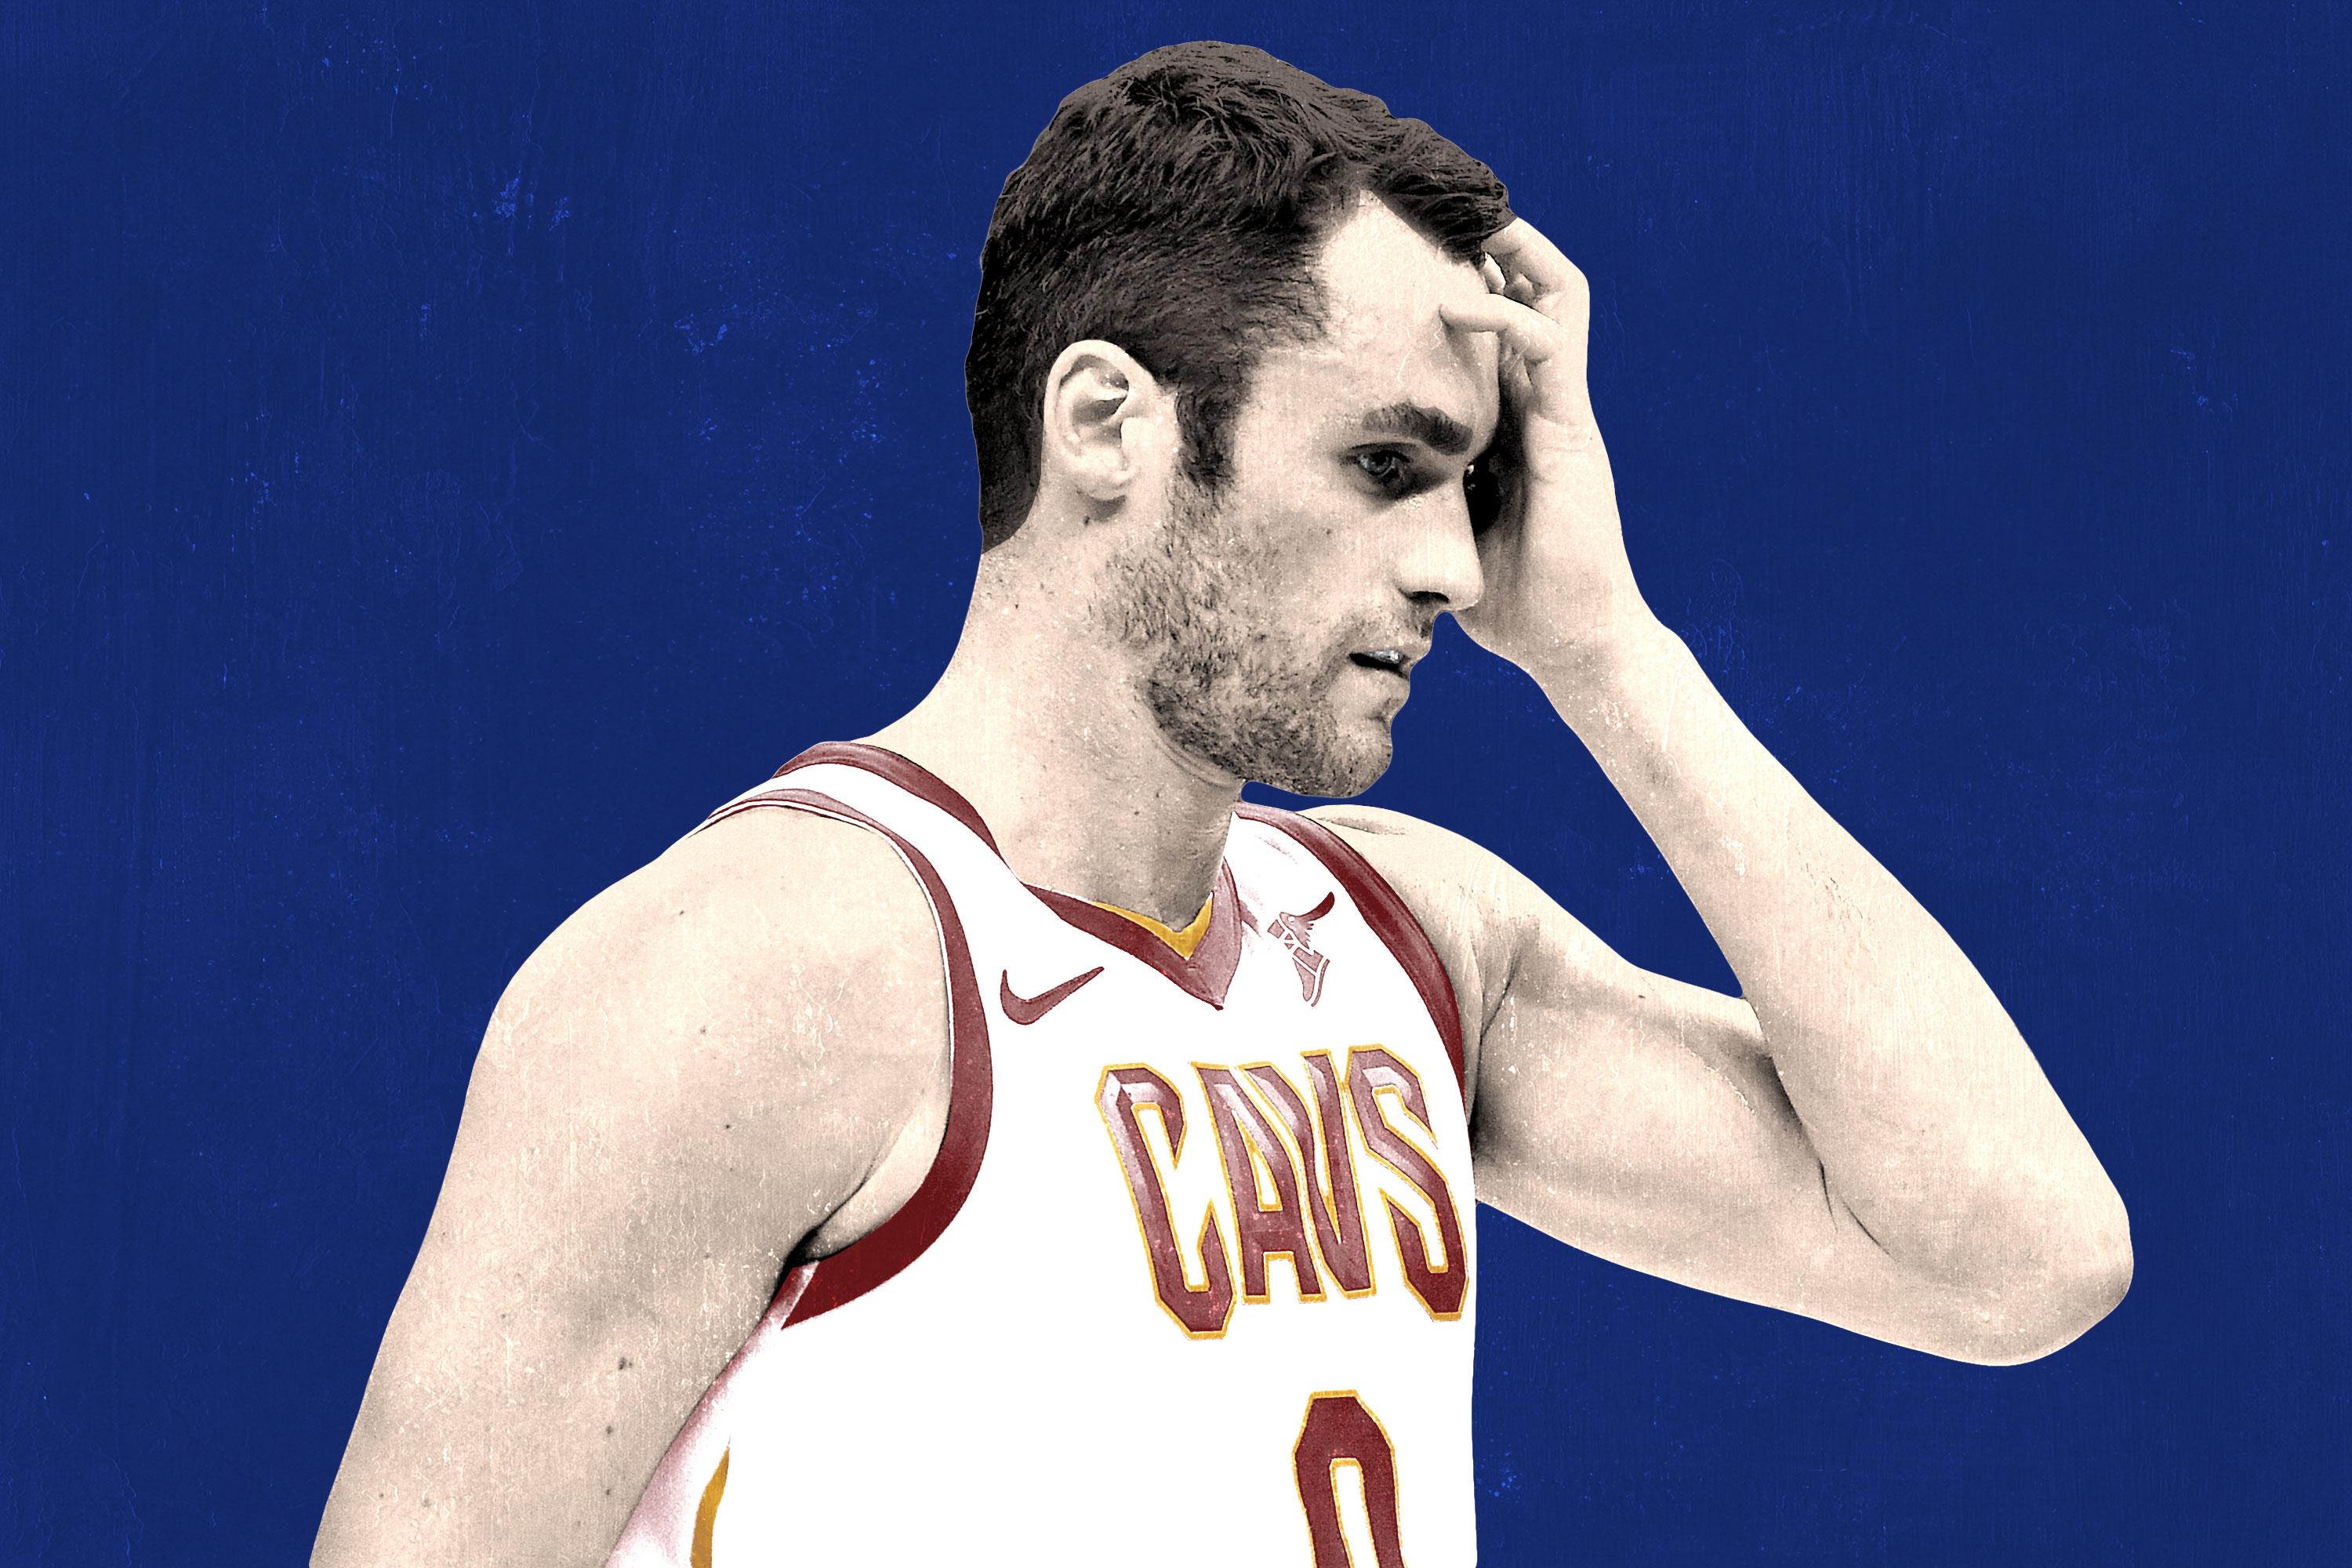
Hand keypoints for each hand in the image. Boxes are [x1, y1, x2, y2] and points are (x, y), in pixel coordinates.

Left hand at [1441, 220, 1648, 669]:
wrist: (1575, 645)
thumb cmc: (1512, 601)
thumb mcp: (1442, 531)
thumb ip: (1412, 495)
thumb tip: (1338, 482)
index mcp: (1513, 425)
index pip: (1493, 332)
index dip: (1462, 286)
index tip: (1405, 255)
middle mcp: (1541, 406)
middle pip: (1527, 295)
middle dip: (1491, 246)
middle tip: (1437, 205)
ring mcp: (1562, 412)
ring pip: (1552, 298)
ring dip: (1512, 252)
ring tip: (1470, 213)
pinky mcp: (1574, 428)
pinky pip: (1551, 344)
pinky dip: (1507, 312)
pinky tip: (1459, 300)